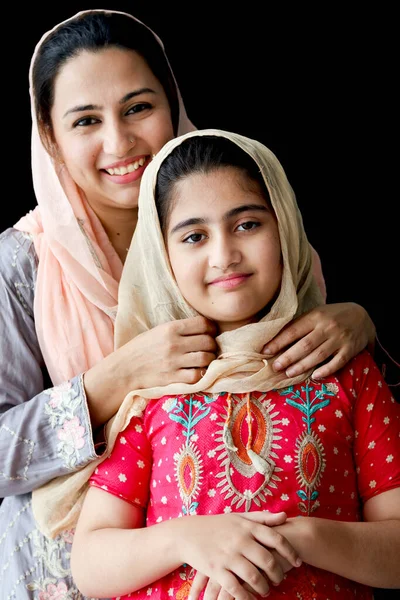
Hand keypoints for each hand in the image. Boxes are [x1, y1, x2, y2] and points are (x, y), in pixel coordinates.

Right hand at [124, 315, 217, 387]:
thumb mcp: (158, 331)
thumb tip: (204, 328)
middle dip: (212, 344)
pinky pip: (198, 375)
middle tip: (209, 348)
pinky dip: (202, 374)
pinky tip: (198, 371)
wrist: (124, 369)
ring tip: (205, 360)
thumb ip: (179, 329)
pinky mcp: (173, 378)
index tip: (210, 332)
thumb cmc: (141, 348)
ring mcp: (174, 362)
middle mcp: (174, 344)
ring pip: (206, 358)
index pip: (203, 324)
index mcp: (170, 328)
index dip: (211, 328)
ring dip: (209, 359)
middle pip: (207, 341)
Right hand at [178, 511, 300, 599]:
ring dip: (264, 587)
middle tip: (280, 579)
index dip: (290, 552)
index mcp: (247, 527)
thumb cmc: (217, 525)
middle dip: (278, 574)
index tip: (298, 562)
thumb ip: (262, 518)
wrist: (187, 533)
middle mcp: (239, 540)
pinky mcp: (216, 569)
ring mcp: (228, 555)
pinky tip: (250, 598)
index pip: (276, 539)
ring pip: (254, 576)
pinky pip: (235, 587)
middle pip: (267, 560)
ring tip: (266, 590)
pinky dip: (246, 596)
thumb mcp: (239, 517)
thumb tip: (285, 516)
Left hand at [262, 302, 375, 379]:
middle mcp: (327, 327)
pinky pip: (337, 362)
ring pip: (318, 355)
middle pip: (304, 345)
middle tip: (275, 367)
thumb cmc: (332, 316)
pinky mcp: (350, 349)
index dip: (278, 342)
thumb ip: (301, 325)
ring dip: (302, 366)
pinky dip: (325, 370)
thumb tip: (276, 338)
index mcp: (315, 316)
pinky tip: (314, 376)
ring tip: (289, 373)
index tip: (265, 351)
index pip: (293, 330)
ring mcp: (340, 338)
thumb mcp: (316, 314)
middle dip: (288, 357)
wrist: (362, 315)